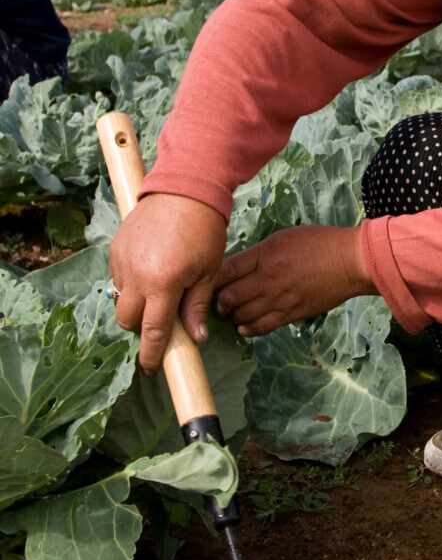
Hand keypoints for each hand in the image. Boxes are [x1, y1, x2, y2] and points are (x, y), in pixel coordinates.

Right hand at [110, 193, 227, 373]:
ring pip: (121, 298)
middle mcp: (136, 275)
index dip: (151, 354)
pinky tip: (151, 270)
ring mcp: (122, 261)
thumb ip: (197, 306)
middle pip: (127, 320)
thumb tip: (197, 337)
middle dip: (141, 328)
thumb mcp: (208, 271)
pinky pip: (118, 277)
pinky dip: (131, 283)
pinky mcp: (115, 248)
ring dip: (136, 304)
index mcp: (162, 284)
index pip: (152, 331)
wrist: (185, 190)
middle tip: (160, 321)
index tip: (151, 369)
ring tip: (159, 290)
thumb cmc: (204, 230)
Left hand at [214, 225, 374, 337]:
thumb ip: (259, 253)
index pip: (225, 271)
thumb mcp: (283, 238)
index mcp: (264, 255)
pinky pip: (261, 328)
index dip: (211, 280)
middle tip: (218, 302)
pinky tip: (244, 326)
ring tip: (232, 313)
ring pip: (241, 316)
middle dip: (217, 303)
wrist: (349, 261)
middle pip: (228, 297)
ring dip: (232, 317)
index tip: (208, 282)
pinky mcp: (291, 314)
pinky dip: (248, 329)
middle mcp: (267, 279)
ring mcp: (279, 299)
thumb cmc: (318, 243)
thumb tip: (238, 267)